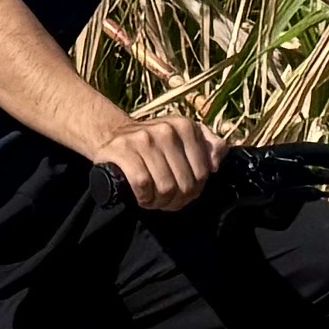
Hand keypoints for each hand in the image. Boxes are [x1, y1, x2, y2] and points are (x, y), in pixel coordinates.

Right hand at [97, 108, 223, 212]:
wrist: (112, 135)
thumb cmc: (154, 144)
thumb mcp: (184, 138)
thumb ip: (210, 146)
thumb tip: (215, 164)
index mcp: (185, 127)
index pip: (202, 173)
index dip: (194, 191)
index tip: (182, 193)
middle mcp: (166, 130)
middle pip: (184, 183)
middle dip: (176, 200)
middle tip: (166, 200)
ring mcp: (143, 139)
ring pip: (165, 186)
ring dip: (159, 201)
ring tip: (154, 199)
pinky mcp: (123, 150)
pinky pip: (142, 184)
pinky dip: (144, 197)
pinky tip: (142, 196)